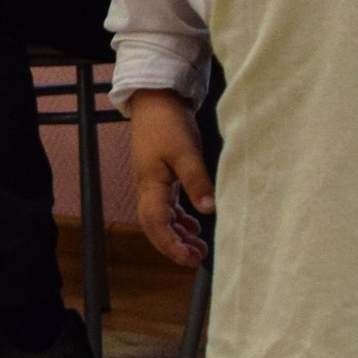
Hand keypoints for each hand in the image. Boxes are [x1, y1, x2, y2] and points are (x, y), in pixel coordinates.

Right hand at [127, 90, 212, 266]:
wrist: (156, 99)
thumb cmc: (168, 122)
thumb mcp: (186, 152)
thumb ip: (197, 182)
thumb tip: (208, 212)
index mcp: (151, 185)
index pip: (156, 225)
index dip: (171, 245)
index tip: (189, 259)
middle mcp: (148, 188)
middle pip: (156, 227)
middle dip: (174, 246)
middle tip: (196, 258)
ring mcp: (153, 183)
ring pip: (162, 219)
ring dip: (178, 234)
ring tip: (198, 246)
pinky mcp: (161, 176)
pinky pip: (167, 206)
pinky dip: (179, 219)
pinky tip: (194, 224)